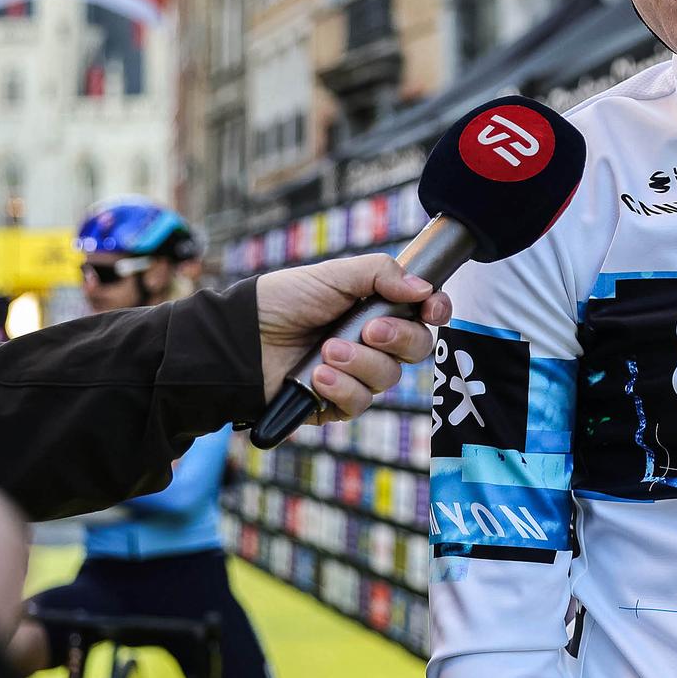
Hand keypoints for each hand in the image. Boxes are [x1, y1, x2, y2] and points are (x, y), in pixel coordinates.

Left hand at [254, 255, 451, 422]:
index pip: (424, 314)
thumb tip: (425, 288)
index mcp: (376, 309)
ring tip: (327, 352)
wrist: (239, 339)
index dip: (436, 311)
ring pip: (389, 378)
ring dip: (360, 363)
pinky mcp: (336, 403)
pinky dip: (341, 388)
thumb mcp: (333, 276)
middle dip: (398, 338)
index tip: (432, 309)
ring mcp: (356, 375)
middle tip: (369, 330)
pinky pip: (360, 403)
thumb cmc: (281, 301)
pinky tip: (317, 376)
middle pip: (417, 348)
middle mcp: (372, 343)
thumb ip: (382, 274)